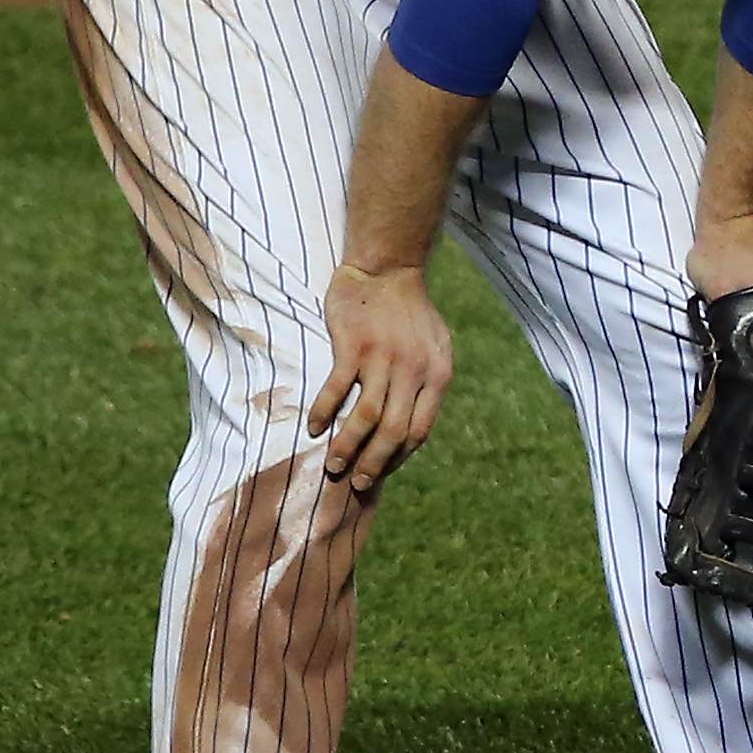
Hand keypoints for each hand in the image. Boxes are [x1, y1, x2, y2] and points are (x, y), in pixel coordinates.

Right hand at [310, 259, 455, 494]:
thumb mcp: (435, 348)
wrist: (387, 270)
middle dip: (373, 464)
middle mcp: (414, 371)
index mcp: (438, 375)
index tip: (380, 473)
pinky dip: (324, 413)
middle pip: (393, 432)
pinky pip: (336, 390)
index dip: (399, 458)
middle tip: (354, 482)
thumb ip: (426, 383)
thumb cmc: (408, 314)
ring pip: (364, 418)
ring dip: (346, 447)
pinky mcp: (354, 347)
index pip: (420, 431)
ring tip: (332, 465)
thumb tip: (412, 426)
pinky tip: (315, 428)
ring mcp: (383, 359)